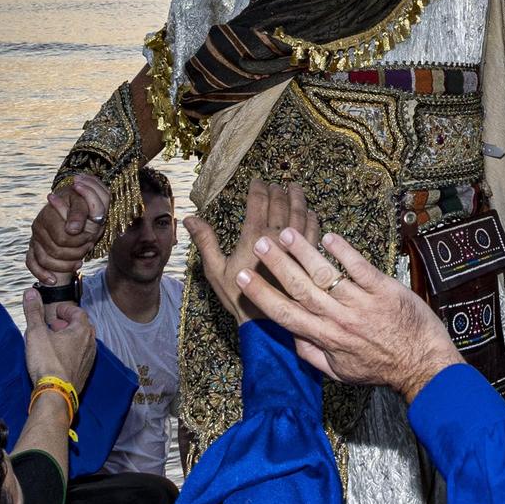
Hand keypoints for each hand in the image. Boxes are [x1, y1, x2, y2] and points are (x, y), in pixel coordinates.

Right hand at [22, 285, 96, 391]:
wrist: (55, 393)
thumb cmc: (47, 362)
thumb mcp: (36, 332)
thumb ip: (33, 311)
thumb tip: (30, 293)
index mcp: (82, 330)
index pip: (78, 312)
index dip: (66, 310)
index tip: (55, 311)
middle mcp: (90, 343)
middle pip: (81, 327)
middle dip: (67, 324)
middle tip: (52, 326)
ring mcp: (89, 359)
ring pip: (82, 342)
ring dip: (69, 339)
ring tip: (53, 342)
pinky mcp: (85, 372)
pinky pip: (80, 356)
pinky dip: (70, 352)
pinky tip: (57, 358)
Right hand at [26, 175, 107, 284]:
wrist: (78, 210)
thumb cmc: (84, 206)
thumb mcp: (86, 203)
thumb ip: (79, 213)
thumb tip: (72, 229)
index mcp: (49, 213)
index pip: (62, 238)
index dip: (79, 241)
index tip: (91, 239)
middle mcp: (38, 225)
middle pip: (54, 250)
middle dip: (75, 253)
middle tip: (88, 248)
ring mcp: (34, 238)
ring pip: (44, 259)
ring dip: (64, 265)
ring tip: (80, 261)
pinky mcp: (33, 248)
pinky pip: (31, 263)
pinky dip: (42, 273)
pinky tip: (53, 280)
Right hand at [183, 180, 320, 325]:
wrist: (265, 322)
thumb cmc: (238, 297)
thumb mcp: (215, 270)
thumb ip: (205, 241)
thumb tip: (190, 218)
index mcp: (254, 238)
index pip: (258, 203)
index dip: (258, 189)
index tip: (258, 181)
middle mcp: (278, 239)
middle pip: (281, 205)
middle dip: (278, 191)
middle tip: (277, 183)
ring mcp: (297, 248)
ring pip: (300, 215)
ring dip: (298, 199)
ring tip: (296, 188)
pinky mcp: (310, 258)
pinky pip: (314, 232)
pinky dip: (312, 219)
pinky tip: (310, 213)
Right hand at [234, 228, 462, 400]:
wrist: (423, 365)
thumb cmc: (381, 368)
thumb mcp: (340, 372)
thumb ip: (312, 355)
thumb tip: (289, 336)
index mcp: (326, 338)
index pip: (286, 313)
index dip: (261, 294)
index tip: (242, 277)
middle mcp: (340, 319)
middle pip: (301, 288)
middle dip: (277, 265)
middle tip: (259, 244)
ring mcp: (363, 303)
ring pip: (327, 275)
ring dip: (304, 253)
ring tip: (286, 233)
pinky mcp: (385, 290)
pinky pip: (360, 268)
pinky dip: (344, 251)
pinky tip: (328, 237)